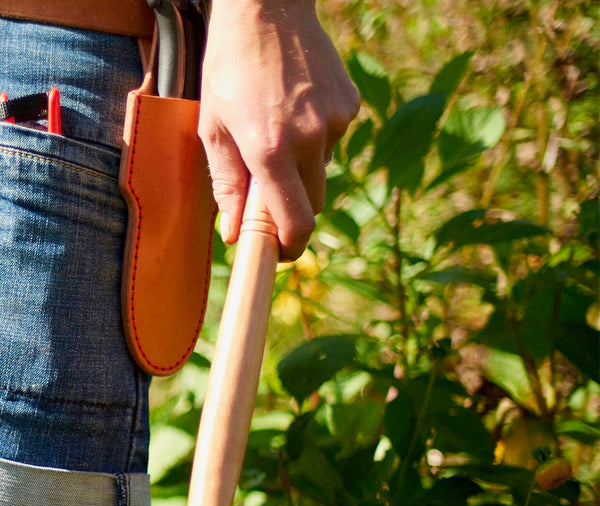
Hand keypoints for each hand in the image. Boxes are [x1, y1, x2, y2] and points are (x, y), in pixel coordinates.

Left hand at [198, 0, 359, 259]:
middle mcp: (310, 139)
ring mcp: (336, 121)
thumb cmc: (230, 66)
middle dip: (293, 206)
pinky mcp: (350, 105)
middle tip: (269, 187)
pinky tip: (297, 107)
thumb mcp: (214, 127)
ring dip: (302, 166)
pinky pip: (334, 141)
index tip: (281, 252)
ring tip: (278, 125)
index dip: (291, 247)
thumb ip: (226, 186)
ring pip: (323, 170)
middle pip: (314, 204)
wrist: (266, 6)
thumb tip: (234, 233)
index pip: (297, 221)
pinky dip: (316, 137)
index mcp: (271, 149)